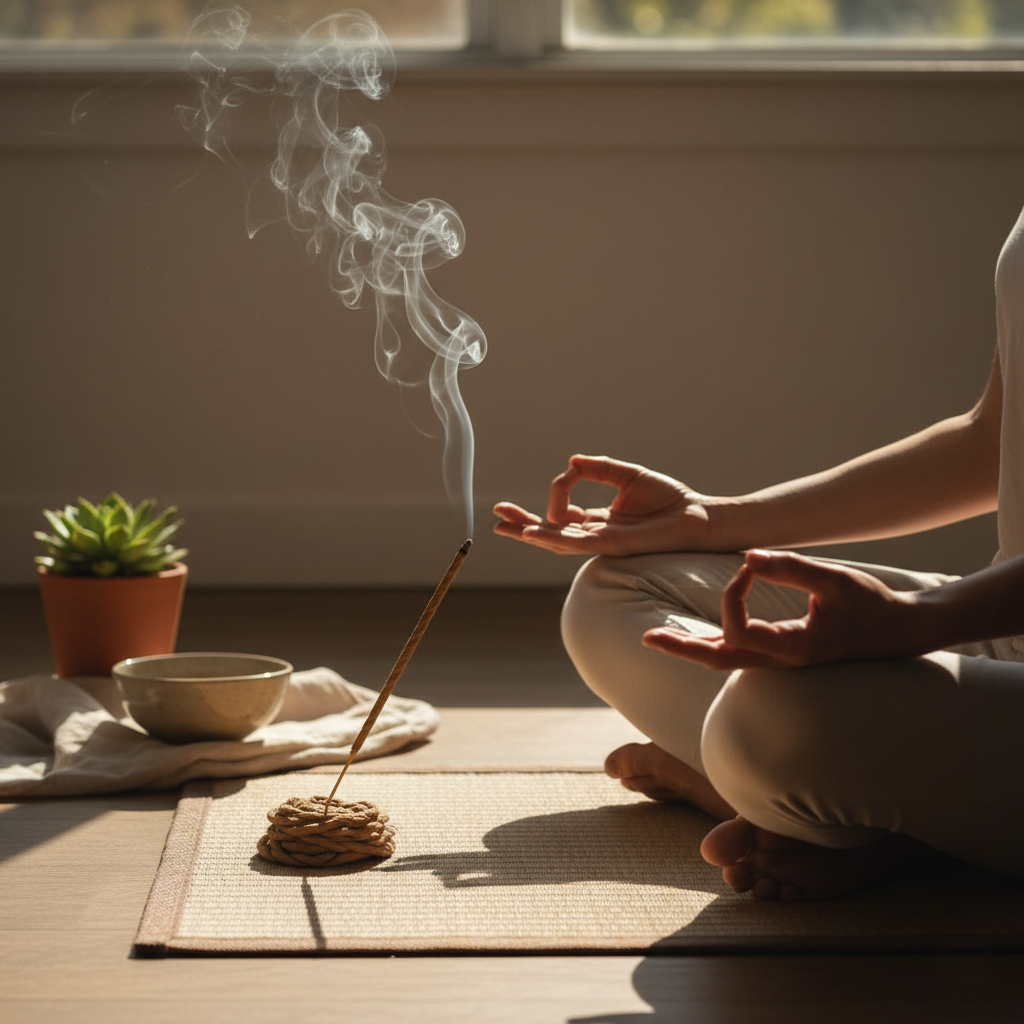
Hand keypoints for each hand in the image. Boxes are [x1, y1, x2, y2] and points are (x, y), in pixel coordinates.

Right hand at [493, 454, 720, 556]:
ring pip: (556, 541)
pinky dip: (552, 537)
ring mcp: (601, 542)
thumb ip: (599, 468)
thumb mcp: (628, 475)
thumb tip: (571, 461)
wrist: (697, 516)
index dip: (555, 493)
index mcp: (599, 520)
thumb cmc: (670, 499)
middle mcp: (596, 534)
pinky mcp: (611, 545)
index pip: (562, 513)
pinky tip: (533, 532)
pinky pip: (575, 542)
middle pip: (550, 532)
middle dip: (522, 524)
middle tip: (497, 516)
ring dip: (529, 533)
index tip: (568, 473)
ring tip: (504, 527)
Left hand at [643, 549, 920, 668]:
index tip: (751, 565)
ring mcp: (781, 664)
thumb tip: (748, 556)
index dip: (734, 591)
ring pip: (725, 660)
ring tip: (656, 639)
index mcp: (791, 649)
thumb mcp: (834, 581)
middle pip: (718, 659)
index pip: (738, 626)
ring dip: (691, 648)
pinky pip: (739, 655)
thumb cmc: (872, 605)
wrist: (901, 631)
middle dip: (681, 647)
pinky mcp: (784, 656)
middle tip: (645, 638)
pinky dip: (712, 645)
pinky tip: (695, 638)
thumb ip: (791, 568)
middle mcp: (780, 662)